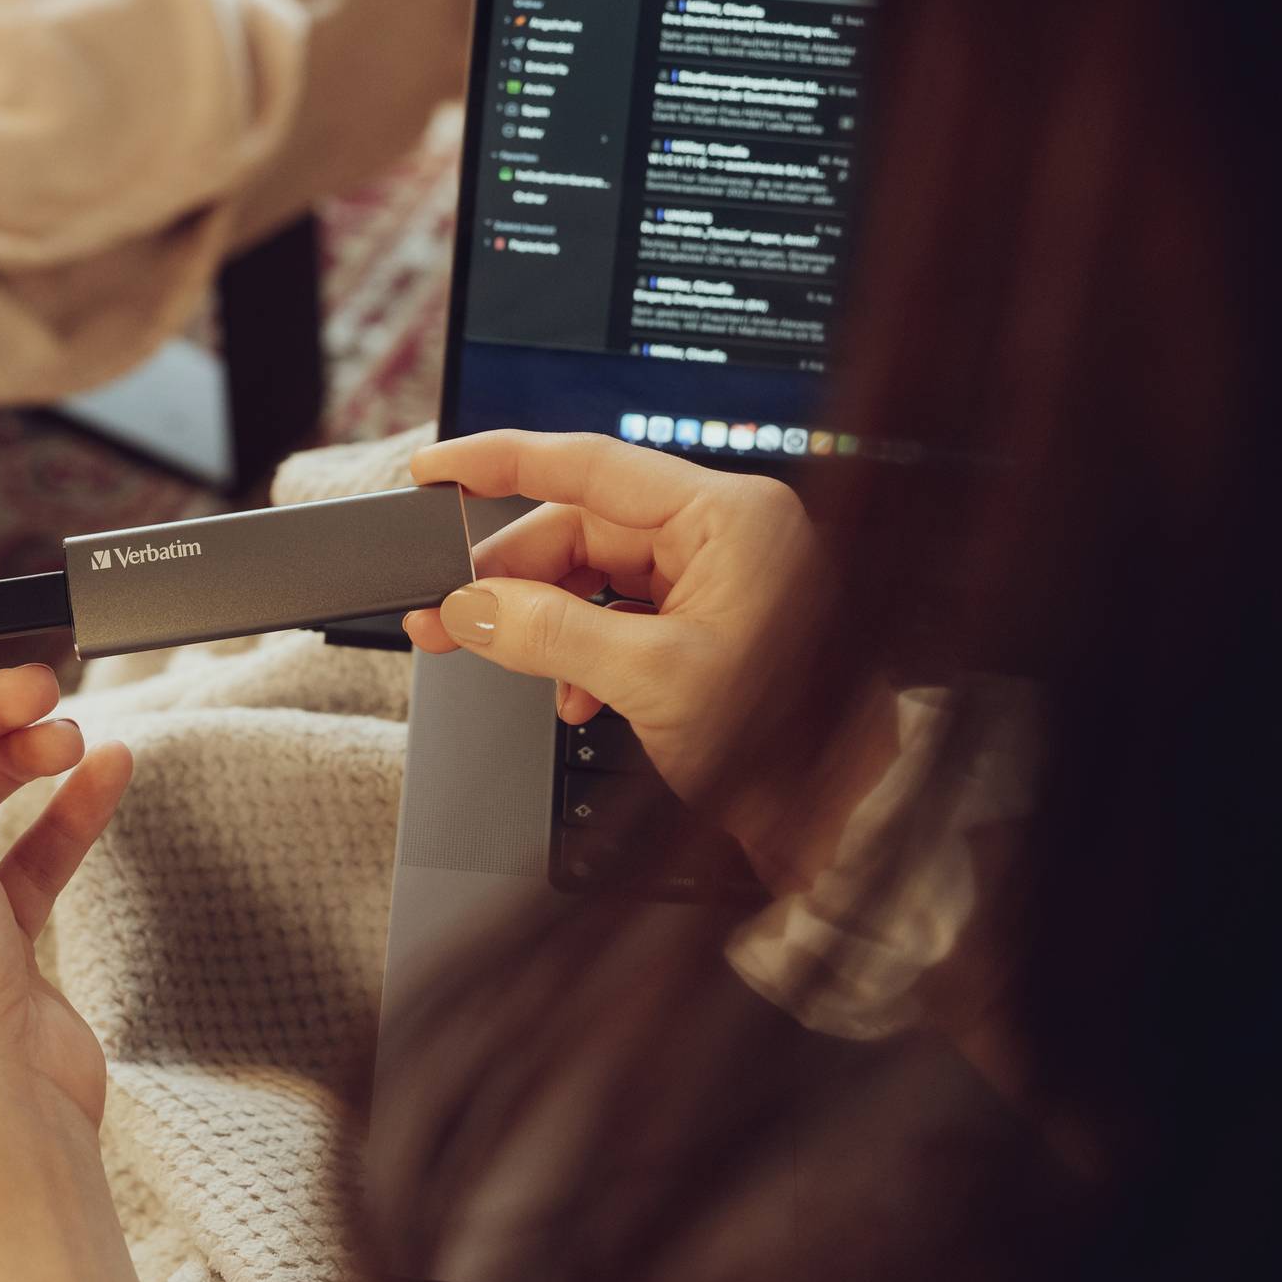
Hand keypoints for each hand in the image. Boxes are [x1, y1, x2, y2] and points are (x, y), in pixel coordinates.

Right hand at [403, 431, 823, 872]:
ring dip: (546, 624)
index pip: (589, 464)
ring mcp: (720, 577)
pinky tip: (576, 697)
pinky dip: (584, 653)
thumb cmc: (791, 743)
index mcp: (727, 517)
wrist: (847, 819)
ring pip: (596, 576)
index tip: (434, 471)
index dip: (499, 463)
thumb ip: (549, 633)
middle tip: (446, 615)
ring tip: (511, 666)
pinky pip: (623, 615)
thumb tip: (471, 607)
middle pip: (583, 528)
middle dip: (511, 578)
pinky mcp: (712, 622)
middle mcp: (726, 533)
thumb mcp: (651, 680)